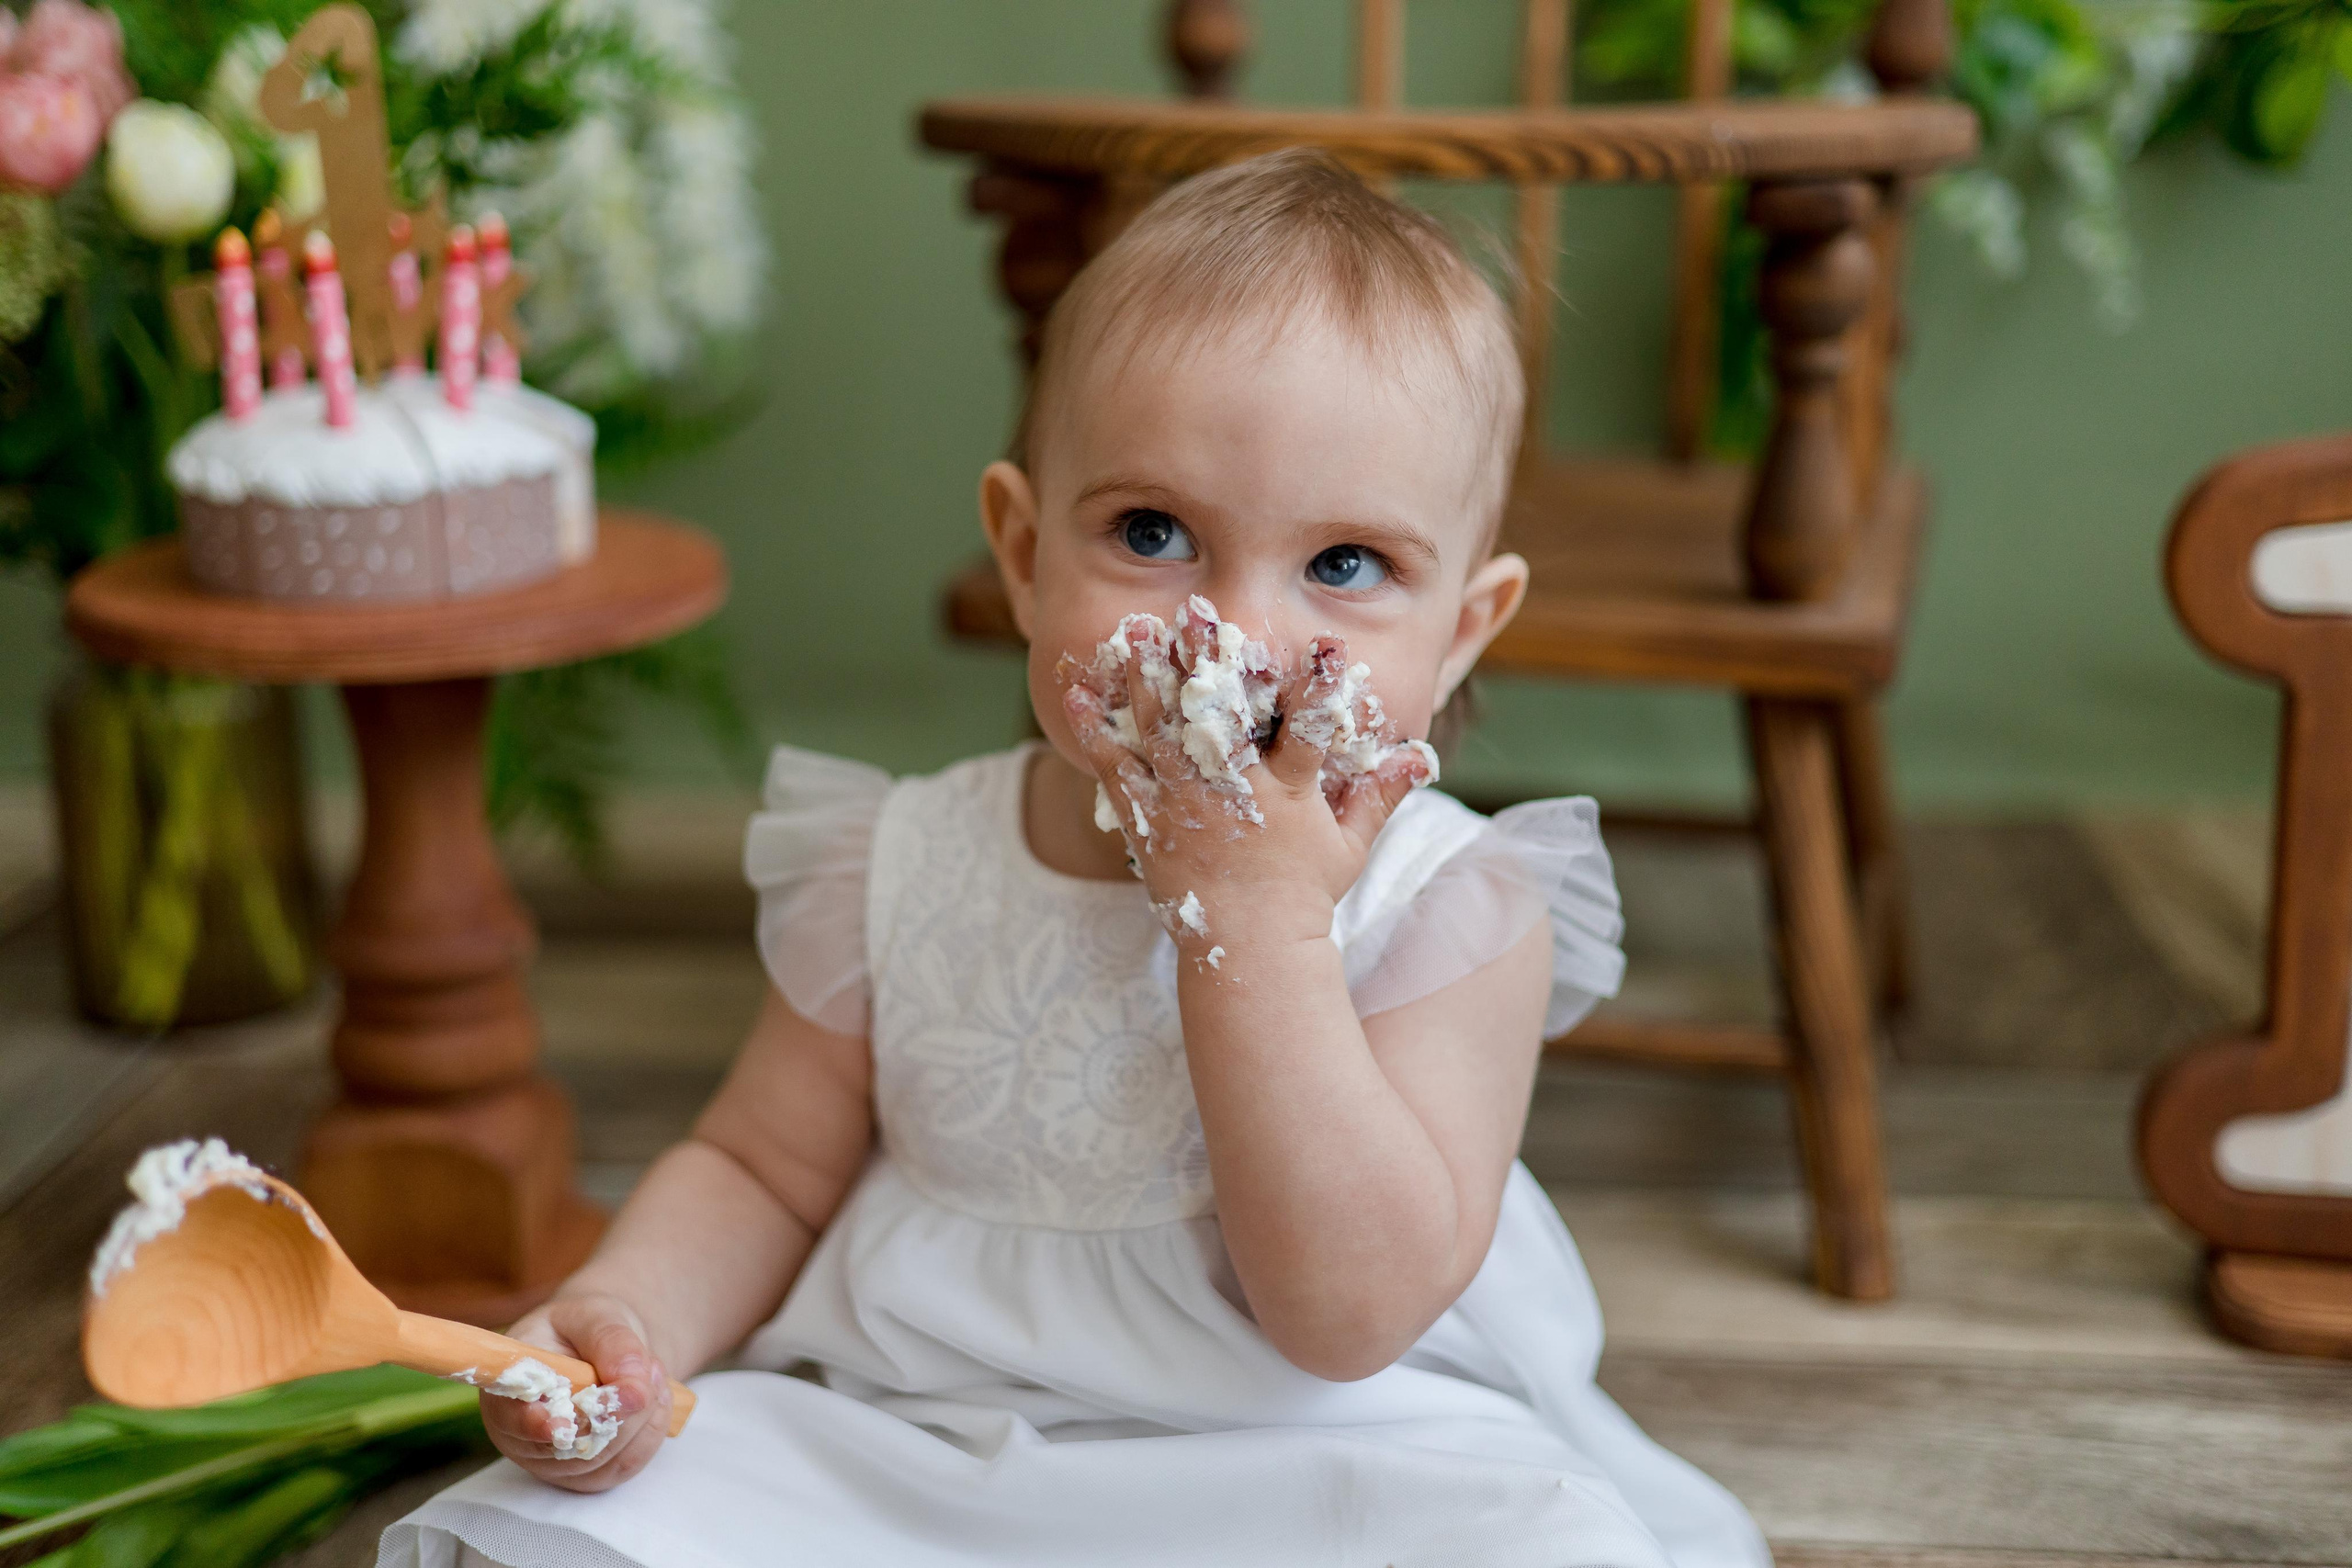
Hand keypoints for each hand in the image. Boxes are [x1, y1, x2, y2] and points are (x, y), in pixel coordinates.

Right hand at [481, 1293, 675, 1492]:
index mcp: (507, 1390)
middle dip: (617, 1410)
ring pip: (603, 1458)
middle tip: (648, 1365)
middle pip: (567, 1446)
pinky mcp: (587, 1475)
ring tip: (650, 1372)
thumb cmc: (586, 1327)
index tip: (562, 1423)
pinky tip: (655, 1398)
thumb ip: (611, 1343)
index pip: (509, 1417)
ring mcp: (553, 1463)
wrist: (603, 1347)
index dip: (533, 1424)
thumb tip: (633, 1392)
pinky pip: (626, 1465)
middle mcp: (520, 1436)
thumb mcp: (596, 1315)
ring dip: (641, 1415)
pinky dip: (651, 1430)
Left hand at [1061, 628, 1431, 952]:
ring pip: (1161, 731)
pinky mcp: (1148, 822)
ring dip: (1146, 678)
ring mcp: (1185, 806)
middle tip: (1197, 613)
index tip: (1325, 647)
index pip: (1308, 733)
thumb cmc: (1301, 896)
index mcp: (1287, 794)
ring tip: (1132, 631)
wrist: (1248, 950)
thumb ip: (1380, 796)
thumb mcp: (1349, 847)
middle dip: (1207, 663)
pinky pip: (1115, 769)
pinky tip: (1076, 693)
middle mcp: (1233, 794)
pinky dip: (1095, 731)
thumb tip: (1422, 756)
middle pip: (1218, 719)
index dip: (1319, 690)